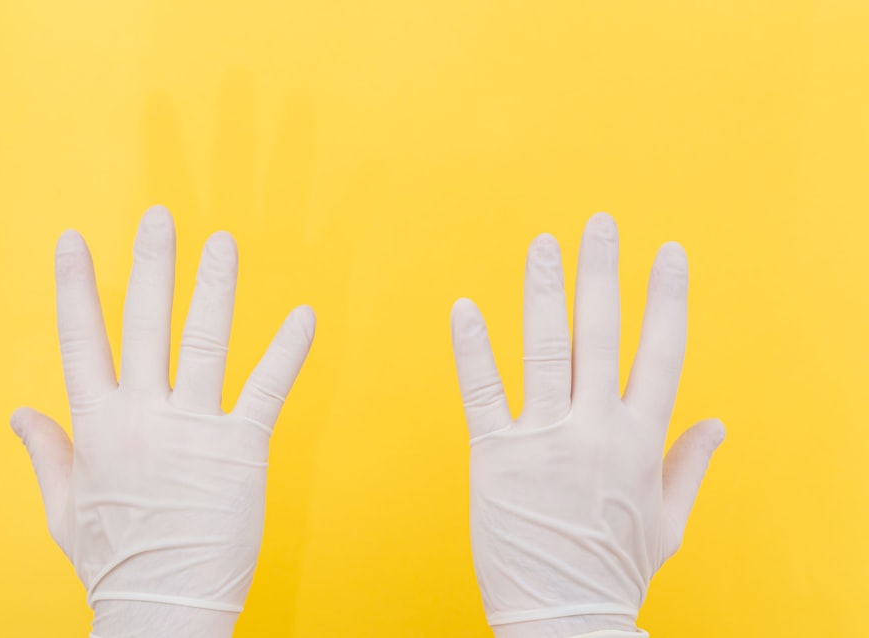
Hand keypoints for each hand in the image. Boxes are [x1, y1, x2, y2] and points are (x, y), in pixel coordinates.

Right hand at [10, 205, 314, 636]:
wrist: (162, 606)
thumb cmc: (116, 560)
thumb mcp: (64, 508)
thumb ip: (48, 452)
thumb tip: (19, 413)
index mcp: (98, 425)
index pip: (81, 339)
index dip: (76, 286)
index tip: (74, 240)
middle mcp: (144, 415)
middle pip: (145, 323)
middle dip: (152, 264)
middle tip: (161, 216)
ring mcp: (193, 429)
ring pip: (204, 341)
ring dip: (214, 288)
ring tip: (223, 243)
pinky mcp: (240, 449)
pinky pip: (265, 388)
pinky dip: (287, 351)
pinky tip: (305, 316)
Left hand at [451, 212, 724, 636]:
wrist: (565, 617)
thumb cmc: (614, 570)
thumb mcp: (668, 522)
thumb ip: (689, 466)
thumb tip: (718, 425)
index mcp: (642, 441)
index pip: (662, 351)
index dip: (666, 297)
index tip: (668, 253)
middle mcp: (596, 430)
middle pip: (603, 335)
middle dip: (602, 273)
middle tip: (599, 223)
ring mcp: (544, 440)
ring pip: (546, 350)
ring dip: (544, 292)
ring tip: (543, 244)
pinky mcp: (495, 456)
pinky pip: (482, 392)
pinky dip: (472, 349)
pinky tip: (464, 308)